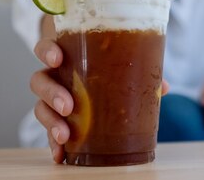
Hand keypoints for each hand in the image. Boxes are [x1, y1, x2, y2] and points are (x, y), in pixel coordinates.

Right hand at [30, 36, 169, 162]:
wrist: (98, 81)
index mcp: (68, 55)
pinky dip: (53, 144)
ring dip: (50, 121)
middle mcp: (55, 76)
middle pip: (39, 80)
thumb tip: (163, 87)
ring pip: (40, 107)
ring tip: (65, 135)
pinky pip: (48, 131)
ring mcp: (52, 99)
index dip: (47, 52)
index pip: (46, 48)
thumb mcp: (122, 65)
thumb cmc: (108, 67)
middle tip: (69, 106)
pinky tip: (60, 154)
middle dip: (52, 93)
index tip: (57, 59)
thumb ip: (140, 72)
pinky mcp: (55, 120)